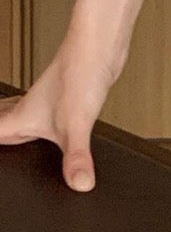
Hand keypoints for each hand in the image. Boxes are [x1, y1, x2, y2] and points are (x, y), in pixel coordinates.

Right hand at [0, 35, 124, 191]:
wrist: (99, 46)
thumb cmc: (80, 75)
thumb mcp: (76, 125)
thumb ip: (76, 158)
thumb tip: (80, 184)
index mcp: (22, 118)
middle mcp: (30, 108)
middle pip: (0, 122)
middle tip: (0, 142)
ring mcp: (47, 101)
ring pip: (18, 115)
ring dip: (8, 124)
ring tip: (7, 137)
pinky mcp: (66, 96)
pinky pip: (42, 113)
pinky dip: (36, 122)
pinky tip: (50, 126)